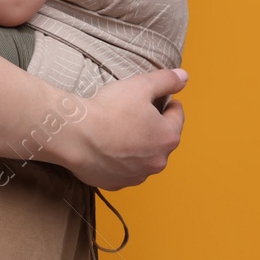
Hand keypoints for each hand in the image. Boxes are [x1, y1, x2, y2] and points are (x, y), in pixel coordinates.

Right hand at [62, 68, 187, 189]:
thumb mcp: (139, 86)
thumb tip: (184, 76)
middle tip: (134, 113)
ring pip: (144, 158)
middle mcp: (158, 161)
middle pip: (162, 139)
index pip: (177, 116)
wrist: (75, 136)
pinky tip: (106, 149)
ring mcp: (137, 175)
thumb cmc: (108, 110)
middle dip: (153, 127)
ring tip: (118, 132)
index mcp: (167, 136)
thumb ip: (166, 80)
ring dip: (138, 147)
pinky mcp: (116, 183)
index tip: (159, 99)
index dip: (168, 103)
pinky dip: (119, 161)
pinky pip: (123, 171)